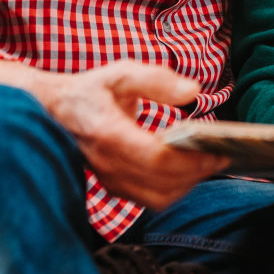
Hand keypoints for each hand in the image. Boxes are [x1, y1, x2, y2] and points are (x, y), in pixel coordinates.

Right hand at [0, 59, 227, 207]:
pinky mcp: (114, 188)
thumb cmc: (90, 91)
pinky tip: (186, 169)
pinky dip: (174, 188)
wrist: (52, 112)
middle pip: (164, 183)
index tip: (218, 148)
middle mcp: (108, 164)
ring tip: (207, 162)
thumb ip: (157, 79)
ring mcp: (109, 180)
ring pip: (159, 198)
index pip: (157, 158)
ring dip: (188, 184)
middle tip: (221, 154)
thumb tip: (192, 91)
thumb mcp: (120, 73)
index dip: (192, 158)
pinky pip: (151, 199)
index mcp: (108, 133)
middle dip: (198, 172)